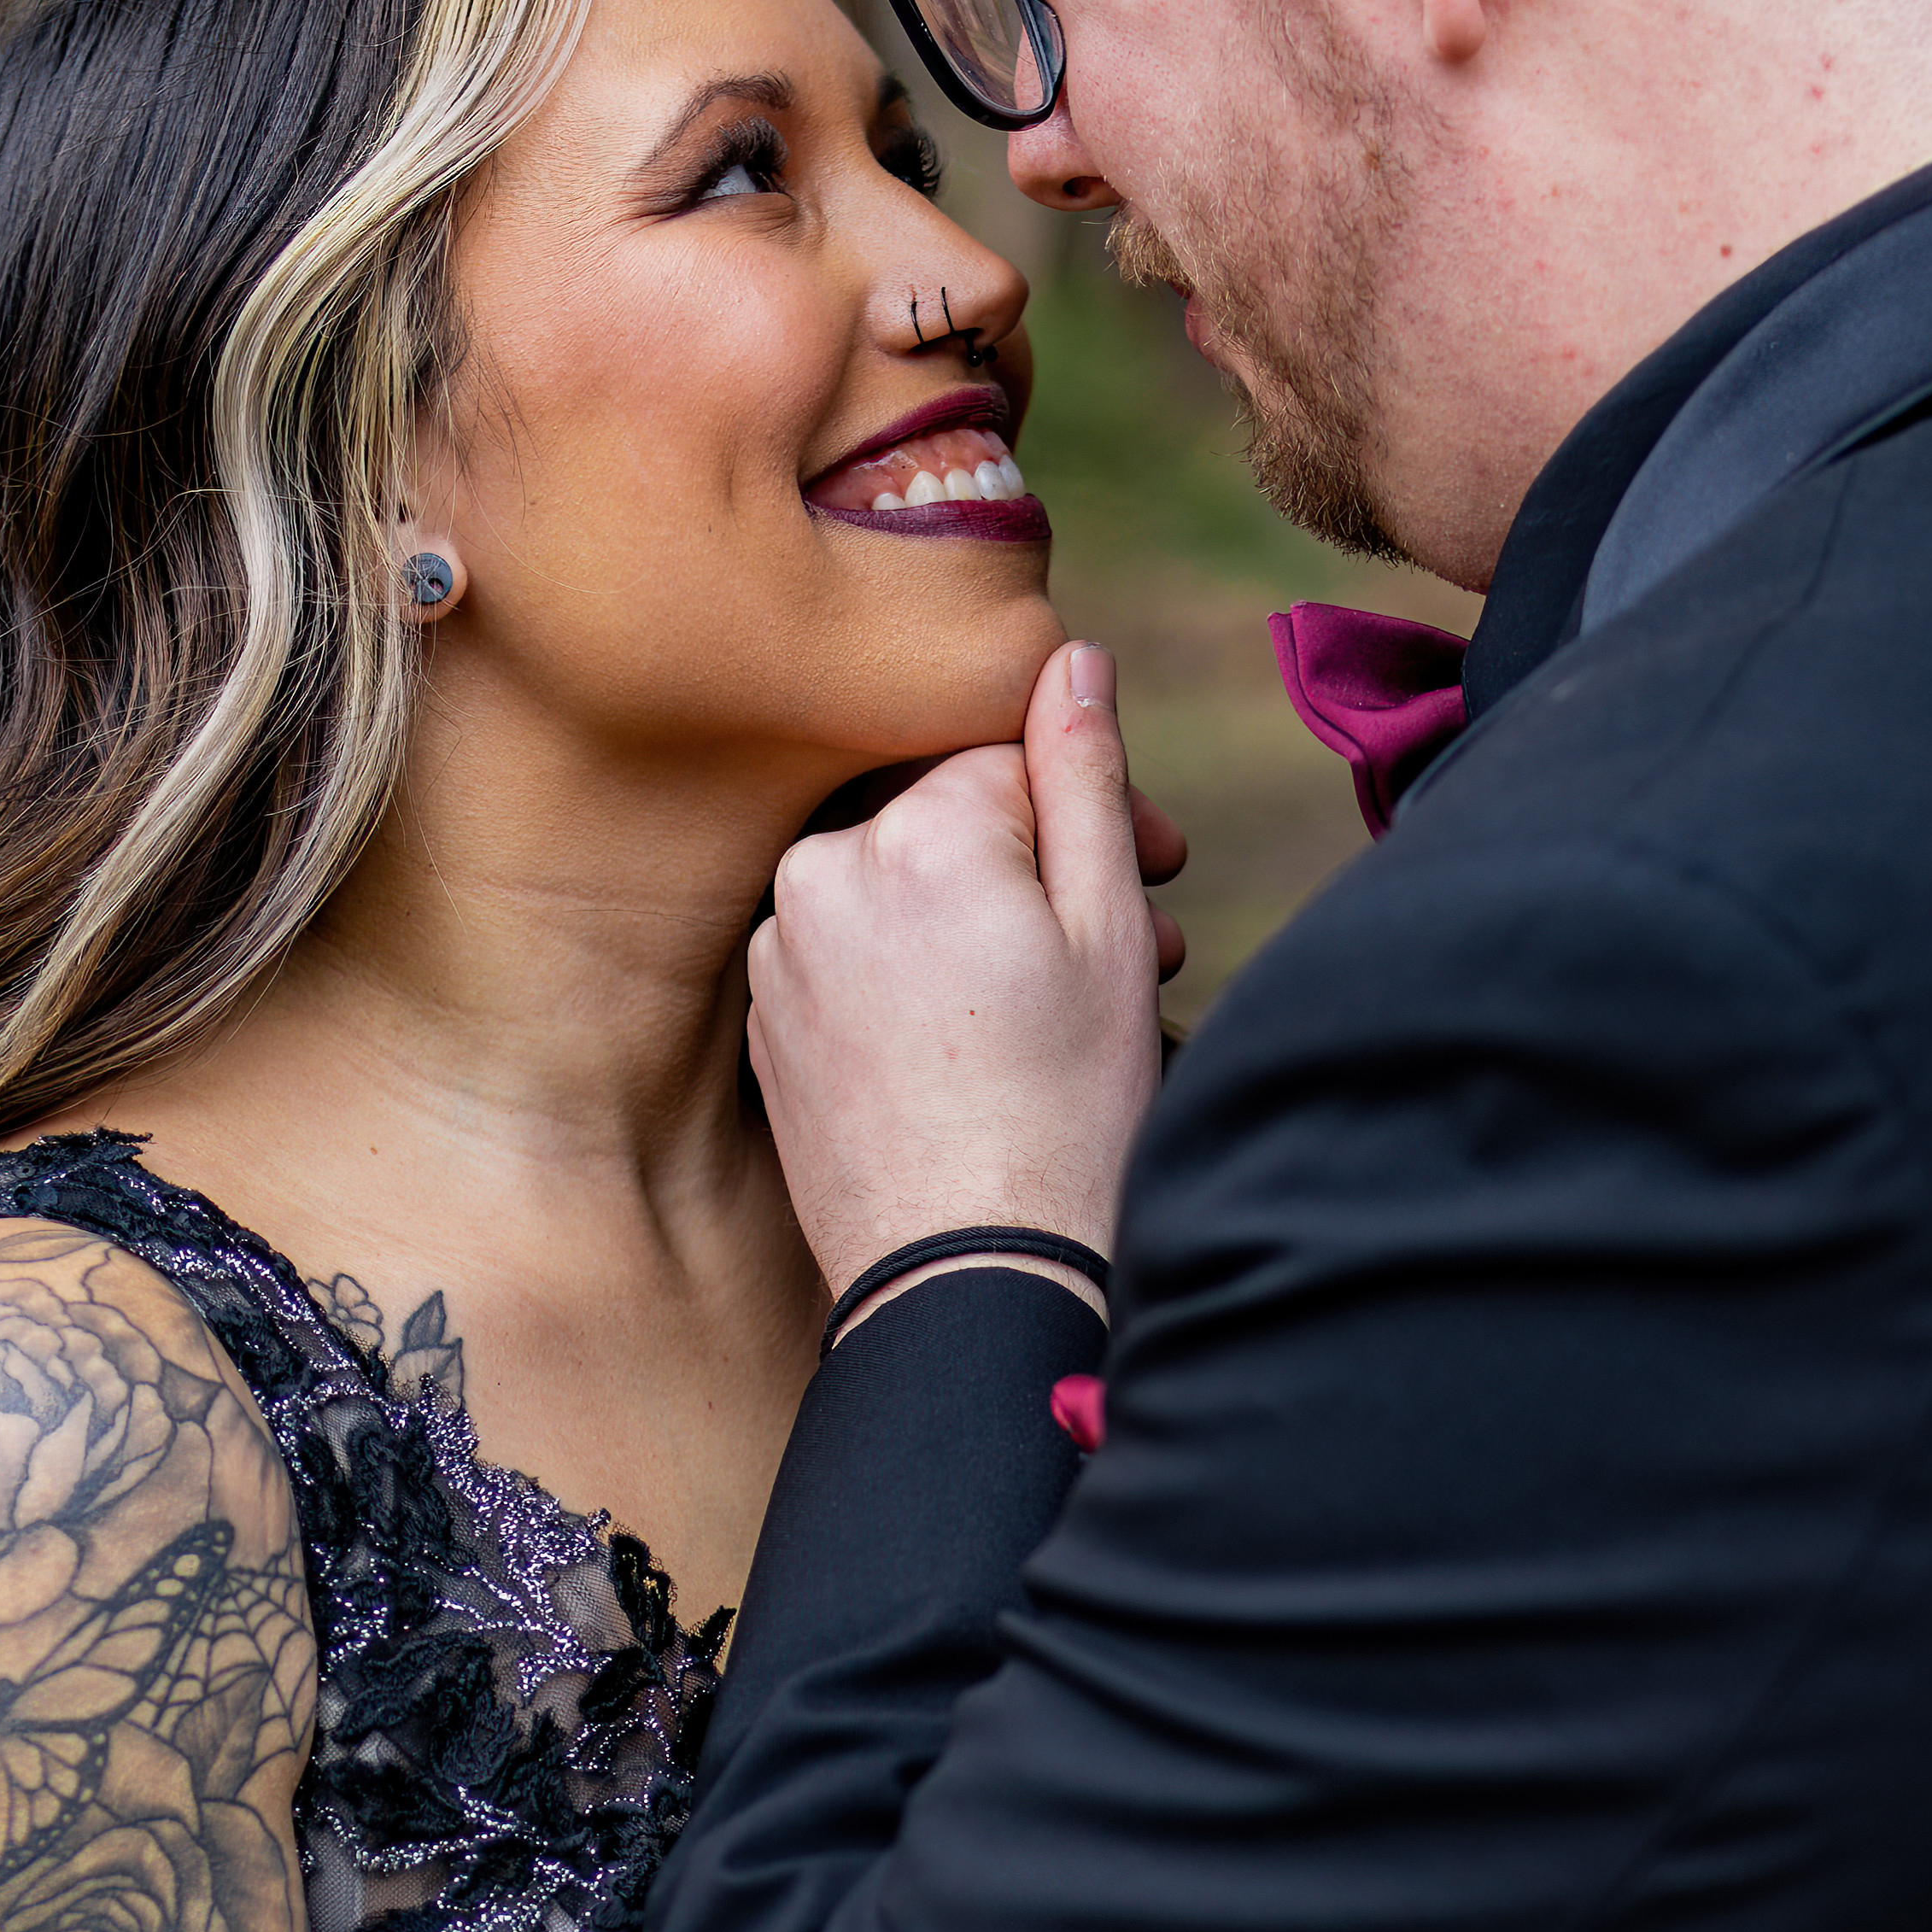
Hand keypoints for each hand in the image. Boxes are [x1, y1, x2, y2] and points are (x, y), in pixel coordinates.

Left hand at [749, 639, 1184, 1305]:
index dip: (1097, 809)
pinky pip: (852, 957)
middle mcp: (823, 871)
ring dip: (982, 923)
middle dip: (1042, 866)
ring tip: (1064, 1006)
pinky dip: (917, 978)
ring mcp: (780, 951)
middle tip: (1143, 942)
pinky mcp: (766, 1022)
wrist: (971, 1278)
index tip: (1164, 869)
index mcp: (914, 830)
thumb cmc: (1067, 1111)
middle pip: (950, 820)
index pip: (1011, 759)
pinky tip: (983, 1044)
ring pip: (902, 890)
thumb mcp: (1109, 929)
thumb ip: (1085, 773)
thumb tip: (1070, 653)